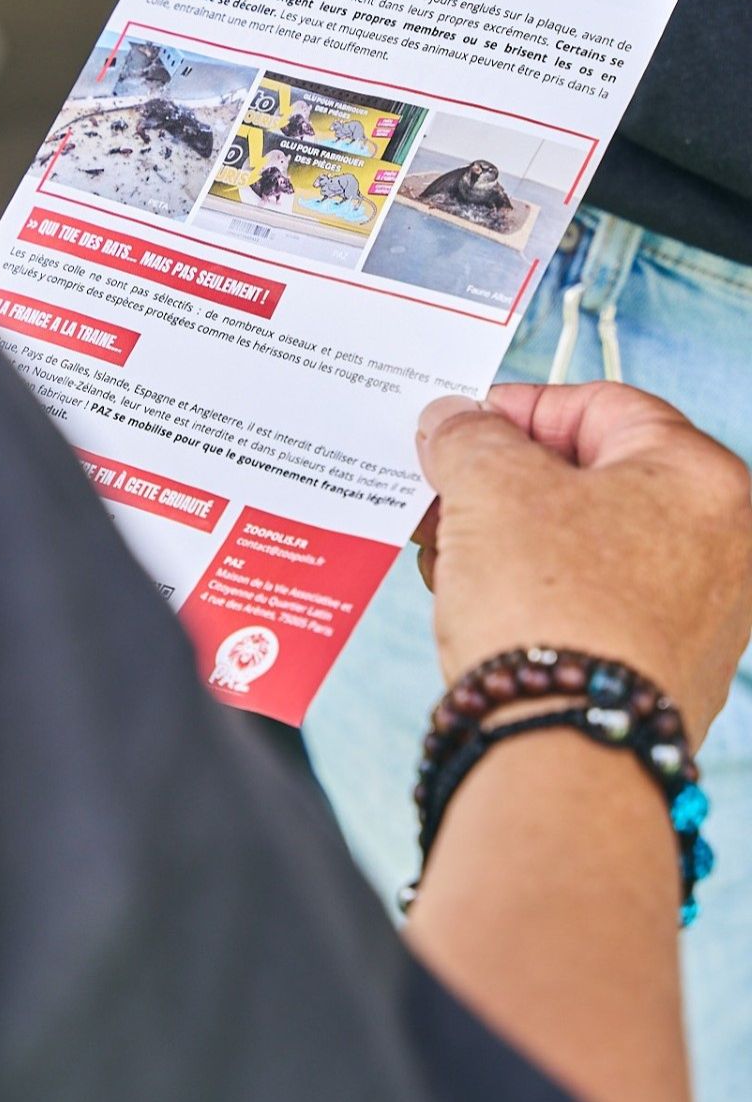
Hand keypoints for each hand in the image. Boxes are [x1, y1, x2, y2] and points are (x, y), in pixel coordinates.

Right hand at [415, 382, 751, 743]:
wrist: (563, 754)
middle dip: (501, 479)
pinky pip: (585, 602)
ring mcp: (695, 614)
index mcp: (702, 479)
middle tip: (440, 487)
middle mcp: (719, 544)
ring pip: (582, 542)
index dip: (518, 406)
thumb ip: (469, 435)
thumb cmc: (550, 609)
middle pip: (590, 477)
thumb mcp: (491, 485)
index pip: (601, 404)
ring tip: (441, 549)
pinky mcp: (657, 669)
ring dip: (503, 534)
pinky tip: (470, 597)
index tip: (460, 424)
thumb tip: (454, 421)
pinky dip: (527, 589)